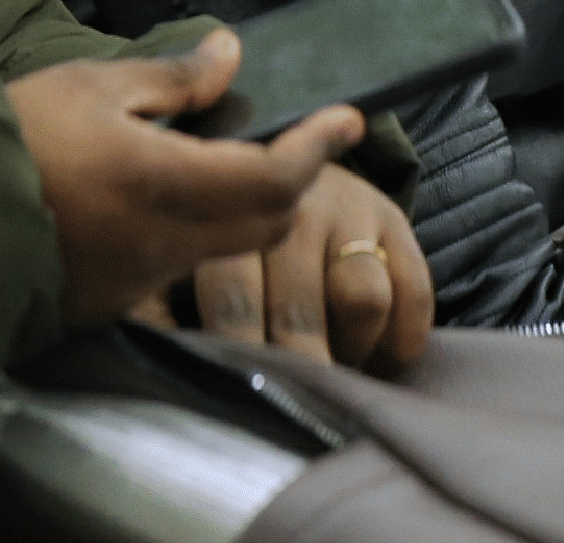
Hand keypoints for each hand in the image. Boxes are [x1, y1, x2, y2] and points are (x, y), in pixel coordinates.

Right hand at [5, 30, 362, 328]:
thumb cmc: (9, 138)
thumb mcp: (92, 87)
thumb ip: (174, 78)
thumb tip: (231, 54)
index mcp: (167, 186)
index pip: (278, 179)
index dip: (320, 148)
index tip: (348, 118)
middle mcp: (164, 247)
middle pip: (266, 224)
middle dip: (294, 181)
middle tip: (298, 139)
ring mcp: (137, 285)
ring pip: (223, 250)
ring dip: (242, 210)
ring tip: (224, 162)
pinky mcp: (107, 305)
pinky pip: (174, 271)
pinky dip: (191, 235)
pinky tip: (159, 202)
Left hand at [159, 163, 433, 374]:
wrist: (283, 156)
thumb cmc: (225, 232)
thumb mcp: (185, 252)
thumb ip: (158, 301)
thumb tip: (149, 360)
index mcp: (231, 221)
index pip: (235, 302)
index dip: (242, 357)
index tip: (241, 396)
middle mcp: (294, 210)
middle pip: (301, 313)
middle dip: (299, 374)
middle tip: (293, 408)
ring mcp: (350, 210)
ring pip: (363, 301)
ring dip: (351, 351)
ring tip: (335, 372)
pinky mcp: (394, 217)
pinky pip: (414, 292)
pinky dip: (402, 339)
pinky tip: (381, 359)